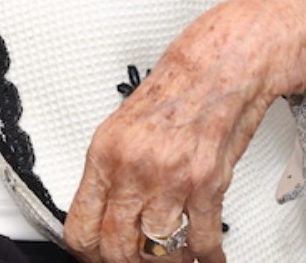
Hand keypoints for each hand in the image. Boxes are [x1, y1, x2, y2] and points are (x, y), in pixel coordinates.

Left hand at [63, 0, 305, 262]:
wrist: (225, 61)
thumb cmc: (181, 84)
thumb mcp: (127, 122)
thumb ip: (114, 168)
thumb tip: (108, 208)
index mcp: (106, 152)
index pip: (81, 226)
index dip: (89, 252)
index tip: (98, 255)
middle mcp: (134, 168)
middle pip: (115, 247)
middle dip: (127, 261)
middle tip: (138, 260)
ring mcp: (171, 179)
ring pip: (157, 251)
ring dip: (167, 261)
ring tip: (174, 258)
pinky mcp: (207, 184)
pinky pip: (202, 240)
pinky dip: (207, 257)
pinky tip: (208, 258)